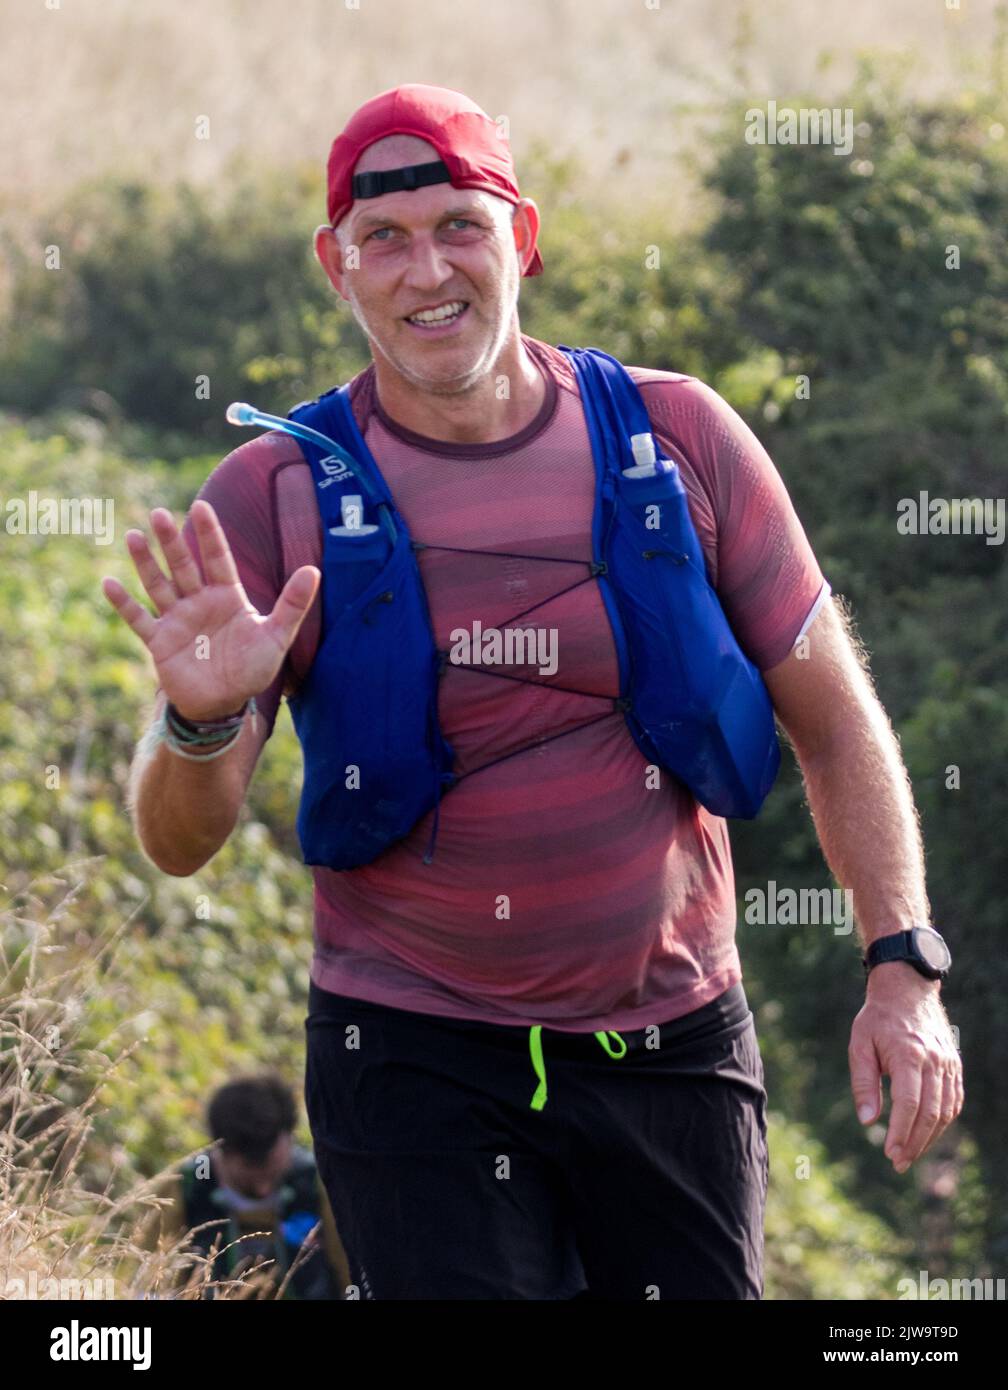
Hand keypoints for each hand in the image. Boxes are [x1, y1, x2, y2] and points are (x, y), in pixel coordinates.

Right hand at [101, 500, 319, 719]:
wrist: (224, 704)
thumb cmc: (251, 670)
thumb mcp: (277, 637)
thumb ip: (293, 605)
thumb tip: (313, 570)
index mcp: (227, 596)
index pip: (217, 558)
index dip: (209, 534)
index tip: (200, 506)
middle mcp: (199, 602)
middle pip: (183, 565)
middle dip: (171, 540)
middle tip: (158, 513)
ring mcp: (177, 619)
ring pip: (158, 585)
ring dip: (145, 563)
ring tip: (133, 536)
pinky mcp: (160, 641)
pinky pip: (139, 619)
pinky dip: (124, 604)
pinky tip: (109, 583)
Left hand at [849, 963, 963, 1173]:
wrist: (907, 990)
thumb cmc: (877, 1019)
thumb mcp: (859, 1044)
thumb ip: (864, 1083)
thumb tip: (867, 1121)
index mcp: (909, 1054)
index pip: (910, 1102)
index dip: (902, 1131)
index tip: (890, 1153)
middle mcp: (934, 1061)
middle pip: (930, 1112)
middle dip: (915, 1142)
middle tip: (899, 1163)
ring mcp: (948, 1064)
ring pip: (945, 1111)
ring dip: (929, 1138)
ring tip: (909, 1155)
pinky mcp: (954, 1067)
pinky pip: (954, 1102)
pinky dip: (942, 1122)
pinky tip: (927, 1135)